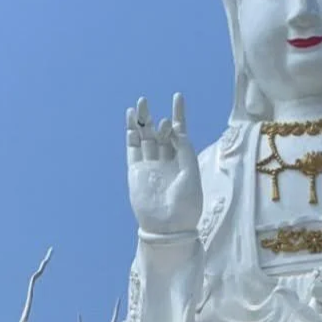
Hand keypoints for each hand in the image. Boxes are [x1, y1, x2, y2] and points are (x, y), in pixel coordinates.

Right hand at [127, 93, 202, 236]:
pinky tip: (131, 120)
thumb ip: (184, 148)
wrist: (169, 225)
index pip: (179, 132)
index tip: (177, 96)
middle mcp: (165, 160)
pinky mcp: (136, 172)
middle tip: (147, 101)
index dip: (178, 114)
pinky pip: (133, 149)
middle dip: (155, 117)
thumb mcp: (191, 171)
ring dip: (142, 121)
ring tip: (139, 104)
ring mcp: (150, 166)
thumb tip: (176, 129)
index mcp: (182, 160)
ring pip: (144, 137)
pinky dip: (131, 134)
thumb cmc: (186, 202)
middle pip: (159, 132)